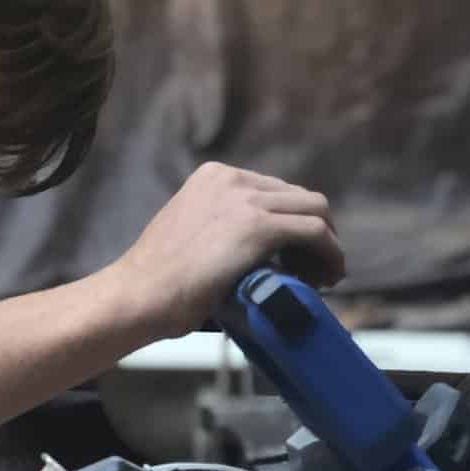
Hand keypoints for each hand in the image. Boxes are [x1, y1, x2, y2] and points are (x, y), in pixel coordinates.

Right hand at [116, 162, 344, 338]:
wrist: (139, 294)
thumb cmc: (155, 280)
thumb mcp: (188, 233)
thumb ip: (219, 227)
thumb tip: (253, 251)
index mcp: (213, 176)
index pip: (274, 191)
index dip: (292, 223)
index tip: (295, 255)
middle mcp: (232, 179)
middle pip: (299, 197)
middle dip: (313, 232)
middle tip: (313, 268)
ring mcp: (247, 200)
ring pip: (316, 210)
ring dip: (327, 244)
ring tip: (323, 276)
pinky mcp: (260, 227)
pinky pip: (316, 233)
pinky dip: (330, 255)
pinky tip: (328, 277)